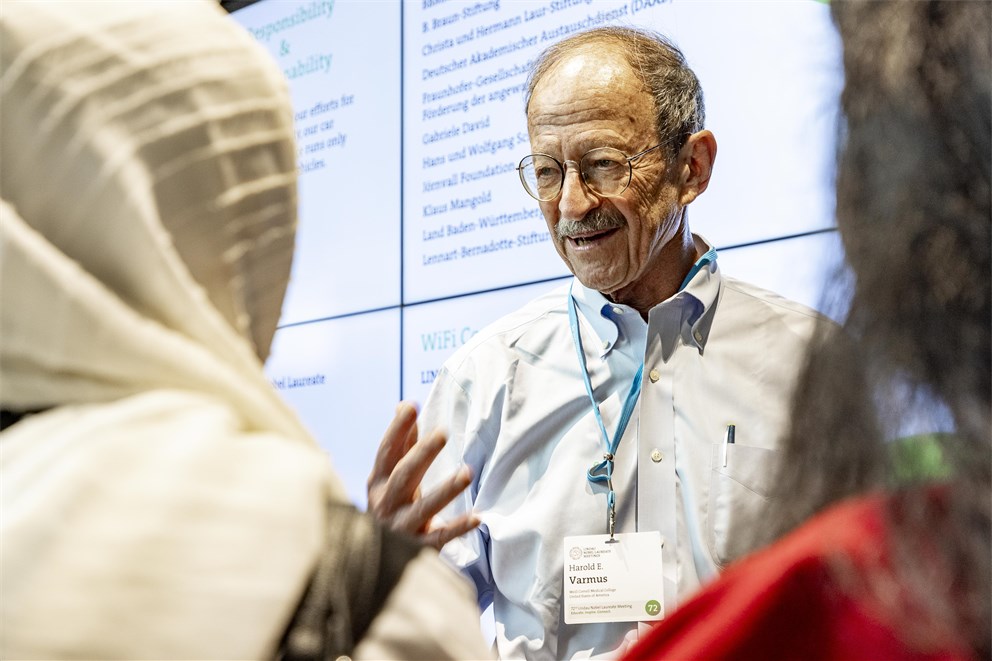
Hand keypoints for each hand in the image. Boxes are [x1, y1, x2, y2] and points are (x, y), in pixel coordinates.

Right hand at [367, 401, 480, 549]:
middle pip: (403, 476)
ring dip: (445, 489)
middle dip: (421, 454)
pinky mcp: (418, 551)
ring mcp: (400, 529)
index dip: (397, 429)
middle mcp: (386, 505)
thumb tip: (404, 404)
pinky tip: (477, 517)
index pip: (386, 452)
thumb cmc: (389, 508)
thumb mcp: (388, 478)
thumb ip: (400, 444)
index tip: (411, 406)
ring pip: (423, 508)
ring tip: (467, 472)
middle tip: (442, 433)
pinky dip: (457, 528)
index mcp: (377, 483)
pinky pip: (439, 538)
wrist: (370, 564)